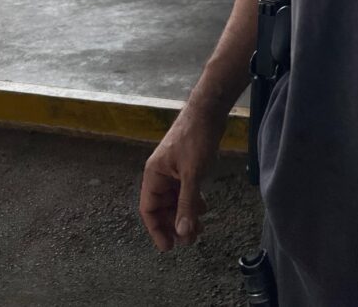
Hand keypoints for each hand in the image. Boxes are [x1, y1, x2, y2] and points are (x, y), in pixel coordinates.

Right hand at [139, 102, 224, 250]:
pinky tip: (203, 209)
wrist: (208, 110)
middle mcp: (160, 174)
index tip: (169, 247)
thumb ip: (187, 203)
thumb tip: (183, 232)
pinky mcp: (186, 165)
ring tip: (200, 229)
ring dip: (185, 214)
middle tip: (190, 240)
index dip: (157, 229)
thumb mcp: (193, 174)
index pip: (149, 210)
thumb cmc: (195, 138)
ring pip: (175, 200)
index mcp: (154, 175)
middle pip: (163, 207)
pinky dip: (192, 201)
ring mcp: (173, 170)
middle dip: (175, 224)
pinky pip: (185, 190)